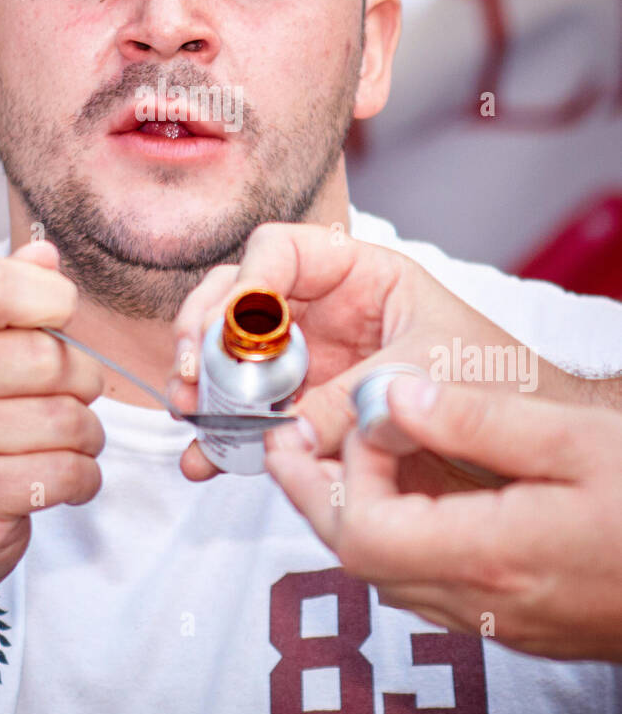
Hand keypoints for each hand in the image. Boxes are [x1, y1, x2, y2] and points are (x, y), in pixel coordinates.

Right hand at [0, 241, 103, 600]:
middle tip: (71, 394)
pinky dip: (83, 477)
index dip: (50, 298)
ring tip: (66, 439)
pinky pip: (64, 473)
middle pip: (44, 357)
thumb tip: (45, 253)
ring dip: (86, 433)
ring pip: (63, 419)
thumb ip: (5, 292)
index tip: (59, 318)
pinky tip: (63, 477)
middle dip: (82, 377)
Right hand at [170, 222, 536, 488]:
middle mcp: (321, 312)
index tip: (236, 319)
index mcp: (357, 274)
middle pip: (237, 300)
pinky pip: (252, 417)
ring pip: (233, 360)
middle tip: (190, 374)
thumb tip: (290, 434)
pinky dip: (224, 438)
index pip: (281, 251)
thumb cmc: (494, 378)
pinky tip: (206, 462)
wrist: (525, 440)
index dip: (248, 279)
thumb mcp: (426, 373)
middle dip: (204, 333)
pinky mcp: (306, 412)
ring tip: (189, 419)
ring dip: (202, 387)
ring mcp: (308, 363)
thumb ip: (356, 398)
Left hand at [267, 374, 621, 661]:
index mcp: (489, 555)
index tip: (351, 419)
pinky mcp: (509, 618)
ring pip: (386, 575)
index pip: (363, 531)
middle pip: (359, 560)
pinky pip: (423, 582)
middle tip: (288, 441)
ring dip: (350, 514)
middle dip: (313, 496)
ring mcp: (495, 618)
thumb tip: (395, 396)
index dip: (335, 474)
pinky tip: (405, 491)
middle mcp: (480, 601)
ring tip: (339, 454)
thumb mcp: (574, 443)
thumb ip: (478, 420)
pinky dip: (392, 534)